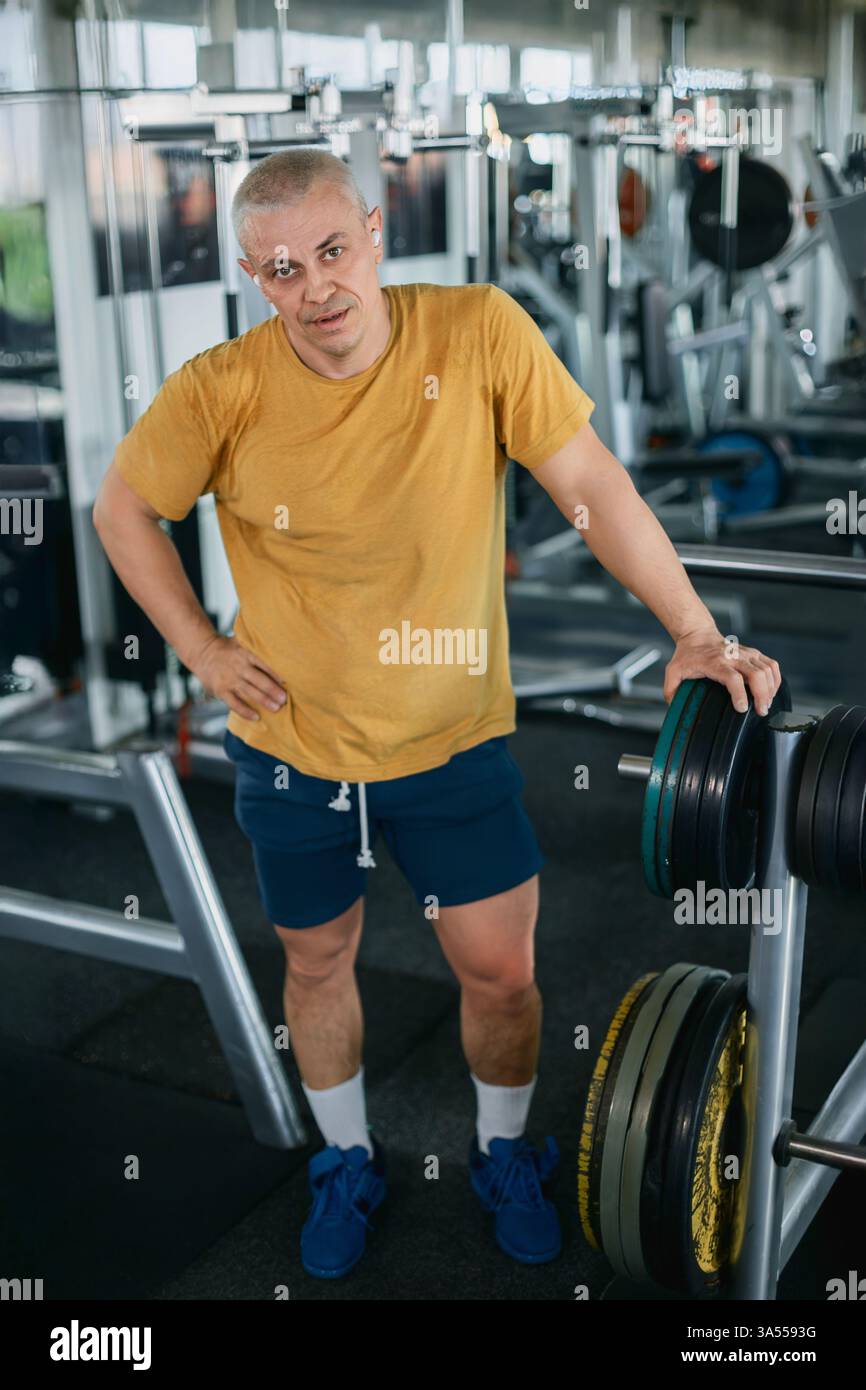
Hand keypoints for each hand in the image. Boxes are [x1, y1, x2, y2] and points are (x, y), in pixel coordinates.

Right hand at [192, 635, 286, 721]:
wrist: (202, 653)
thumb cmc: (227, 648)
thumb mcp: (241, 641)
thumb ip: (256, 644)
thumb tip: (280, 645)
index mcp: (245, 653)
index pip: (264, 664)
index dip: (276, 673)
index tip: (288, 681)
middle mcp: (238, 667)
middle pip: (259, 680)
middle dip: (273, 690)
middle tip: (284, 699)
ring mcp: (229, 680)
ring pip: (249, 693)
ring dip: (264, 701)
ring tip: (277, 708)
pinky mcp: (221, 691)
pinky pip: (234, 704)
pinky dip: (245, 711)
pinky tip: (256, 717)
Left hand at [664, 625, 781, 715]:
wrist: (698, 635)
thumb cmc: (688, 654)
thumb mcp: (673, 671)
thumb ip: (671, 689)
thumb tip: (674, 706)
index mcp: (714, 662)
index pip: (733, 678)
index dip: (739, 694)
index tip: (742, 709)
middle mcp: (733, 656)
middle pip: (756, 674)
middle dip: (762, 695)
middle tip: (761, 711)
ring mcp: (746, 653)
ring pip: (767, 669)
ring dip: (771, 689)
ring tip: (766, 704)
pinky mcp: (754, 653)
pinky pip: (772, 665)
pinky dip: (775, 679)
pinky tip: (771, 691)